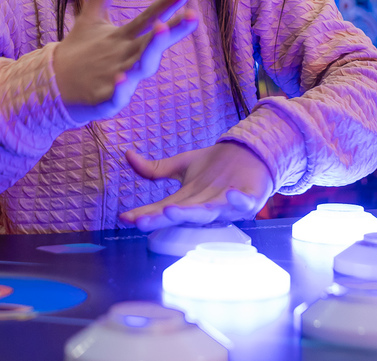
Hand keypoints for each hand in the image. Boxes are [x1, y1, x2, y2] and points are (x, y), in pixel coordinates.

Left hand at [53, 0, 198, 122]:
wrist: (59, 84)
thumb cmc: (84, 52)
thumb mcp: (92, 16)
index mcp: (128, 38)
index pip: (150, 18)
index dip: (166, 5)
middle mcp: (129, 57)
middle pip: (154, 43)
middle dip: (173, 30)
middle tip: (193, 16)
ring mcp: (121, 78)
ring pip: (141, 67)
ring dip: (151, 52)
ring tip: (161, 32)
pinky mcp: (106, 98)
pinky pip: (117, 94)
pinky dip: (121, 88)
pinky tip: (123, 77)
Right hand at [120, 142, 274, 230]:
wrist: (251, 156)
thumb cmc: (216, 166)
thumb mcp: (183, 165)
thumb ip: (156, 169)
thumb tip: (126, 155)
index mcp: (188, 201)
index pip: (162, 209)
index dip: (144, 214)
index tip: (125, 219)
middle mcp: (205, 206)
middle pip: (182, 214)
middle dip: (163, 219)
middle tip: (142, 222)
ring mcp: (227, 204)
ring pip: (208, 213)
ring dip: (192, 214)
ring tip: (171, 211)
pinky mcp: (249, 197)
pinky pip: (244, 202)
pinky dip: (239, 200)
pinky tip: (231, 194)